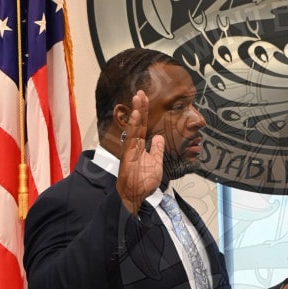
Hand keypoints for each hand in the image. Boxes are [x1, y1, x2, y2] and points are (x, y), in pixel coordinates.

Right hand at [116, 90, 164, 214]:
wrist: (134, 196)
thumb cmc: (143, 183)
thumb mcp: (156, 164)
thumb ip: (157, 150)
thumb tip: (159, 138)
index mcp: (141, 147)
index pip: (144, 126)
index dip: (145, 114)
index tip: (145, 100)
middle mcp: (135, 145)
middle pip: (138, 123)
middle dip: (140, 107)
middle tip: (141, 92)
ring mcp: (131, 149)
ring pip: (134, 127)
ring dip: (137, 112)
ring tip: (138, 97)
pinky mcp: (128, 154)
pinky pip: (132, 137)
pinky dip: (135, 125)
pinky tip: (138, 115)